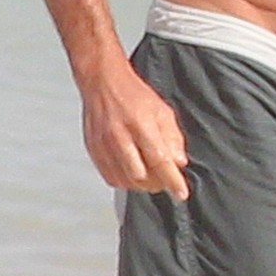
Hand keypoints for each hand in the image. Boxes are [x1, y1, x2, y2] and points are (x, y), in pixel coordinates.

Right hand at [79, 57, 189, 199]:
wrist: (103, 83)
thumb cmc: (133, 94)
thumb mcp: (162, 110)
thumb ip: (173, 137)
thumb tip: (179, 162)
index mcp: (140, 123)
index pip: (159, 159)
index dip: (172, 180)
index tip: (181, 193)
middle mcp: (120, 136)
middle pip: (140, 176)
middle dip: (156, 184)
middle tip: (165, 179)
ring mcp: (104, 145)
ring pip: (124, 181)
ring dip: (141, 185)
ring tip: (150, 176)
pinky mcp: (93, 151)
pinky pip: (110, 177)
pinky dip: (124, 181)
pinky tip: (132, 172)